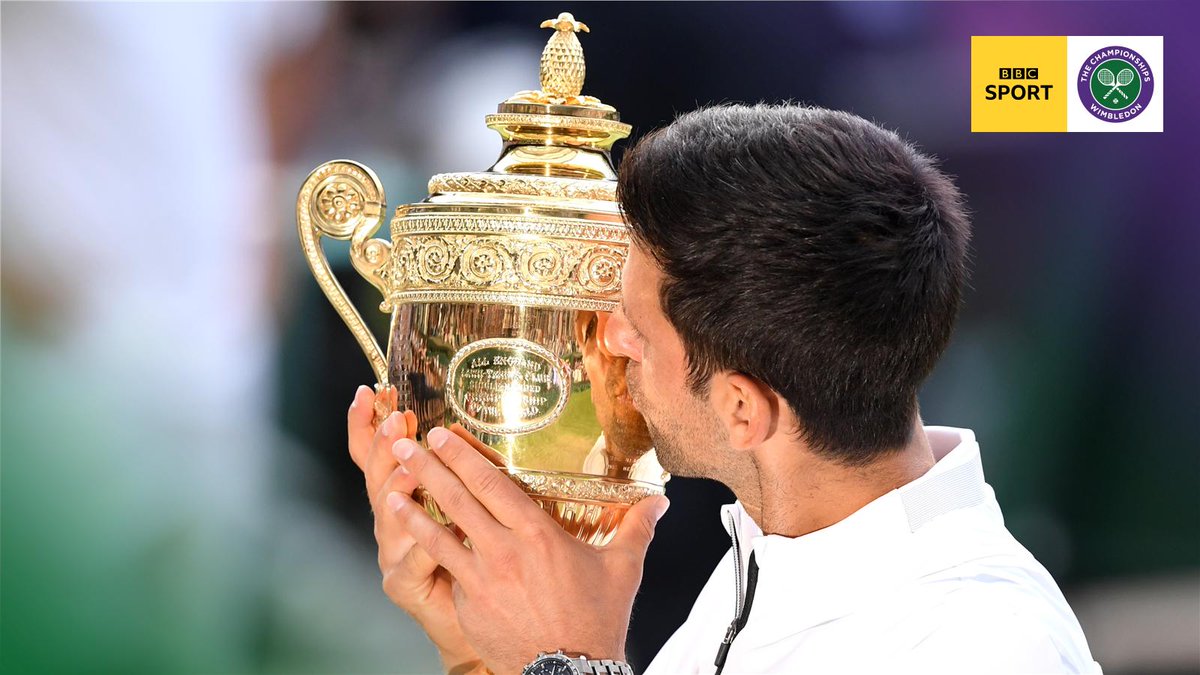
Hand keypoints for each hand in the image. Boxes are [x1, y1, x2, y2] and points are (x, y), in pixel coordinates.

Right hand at [347, 386, 481, 673]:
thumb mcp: (472, 502)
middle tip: (397, 421)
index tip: (370, 394)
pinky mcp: (402, 583)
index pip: (375, 454)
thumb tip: (455, 428)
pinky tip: (431, 532)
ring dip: (398, 489)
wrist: (475, 612)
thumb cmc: (475, 553)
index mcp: (403, 496)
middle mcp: (390, 520)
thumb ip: (464, 468)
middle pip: (377, 477)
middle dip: (385, 446)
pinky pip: (409, 561)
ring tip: (411, 469)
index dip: (367, 424)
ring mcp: (392, 551)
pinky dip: (420, 545)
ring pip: (387, 517)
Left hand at [384, 425, 669, 674]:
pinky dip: (422, 548)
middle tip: (403, 443)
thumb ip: (636, 529)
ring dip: (411, 506)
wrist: (569, 672)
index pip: (492, 484)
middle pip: (457, 499)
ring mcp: (481, 579)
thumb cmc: (596, 622)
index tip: (442, 436)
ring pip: (438, 533)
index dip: (463, 457)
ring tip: (389, 486)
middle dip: (427, 468)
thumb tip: (659, 503)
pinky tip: (408, 536)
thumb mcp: (623, 570)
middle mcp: (505, 551)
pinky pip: (443, 569)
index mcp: (539, 534)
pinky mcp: (468, 604)